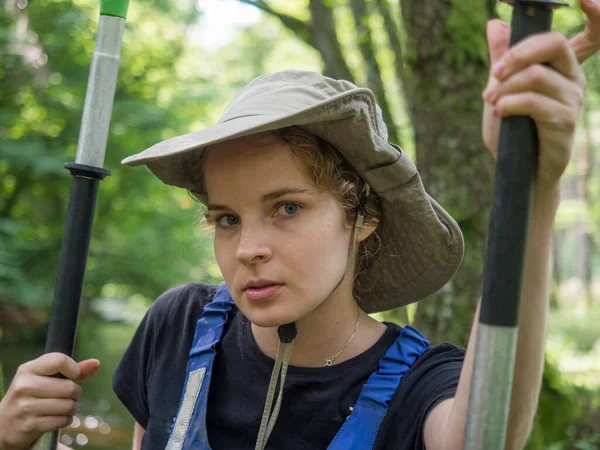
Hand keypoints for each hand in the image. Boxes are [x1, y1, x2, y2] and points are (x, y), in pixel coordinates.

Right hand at [0, 354, 98, 449]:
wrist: (6, 423)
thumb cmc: (33, 395)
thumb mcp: (47, 378)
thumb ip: (73, 370)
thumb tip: (96, 363)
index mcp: (28, 369)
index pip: (60, 360)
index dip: (74, 369)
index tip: (73, 376)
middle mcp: (24, 386)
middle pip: (69, 387)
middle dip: (75, 393)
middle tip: (68, 396)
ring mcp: (25, 406)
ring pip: (68, 405)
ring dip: (71, 408)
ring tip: (62, 407)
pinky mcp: (29, 424)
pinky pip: (62, 421)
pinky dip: (65, 420)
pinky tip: (56, 418)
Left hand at [482, 0, 599, 189]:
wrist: (519, 172)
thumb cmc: (512, 132)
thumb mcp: (501, 91)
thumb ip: (500, 60)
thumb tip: (494, 24)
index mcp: (560, 68)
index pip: (579, 34)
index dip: (593, 11)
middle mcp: (572, 79)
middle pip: (552, 44)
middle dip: (516, 53)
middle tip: (494, 73)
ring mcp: (572, 100)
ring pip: (536, 75)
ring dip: (504, 87)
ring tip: (490, 101)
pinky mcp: (564, 122)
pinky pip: (534, 102)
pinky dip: (509, 104)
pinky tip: (498, 112)